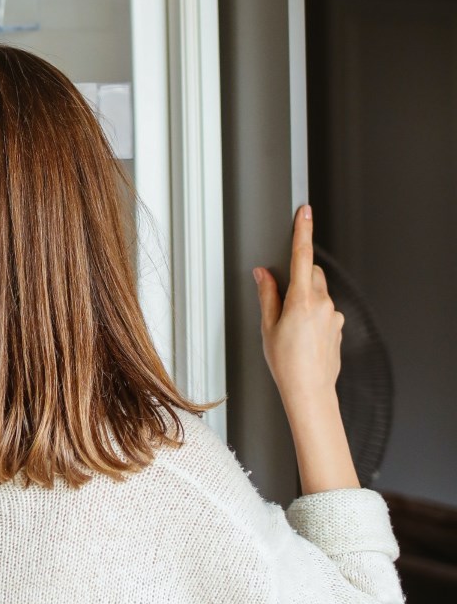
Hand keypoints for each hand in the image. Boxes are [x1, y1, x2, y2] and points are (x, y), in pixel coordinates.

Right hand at [253, 205, 344, 419]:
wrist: (310, 391)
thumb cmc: (287, 364)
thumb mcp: (268, 327)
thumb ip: (267, 295)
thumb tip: (264, 274)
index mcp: (302, 300)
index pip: (302, 256)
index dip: (303, 231)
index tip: (305, 212)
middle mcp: (323, 304)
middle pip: (313, 274)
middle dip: (299, 276)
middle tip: (281, 299)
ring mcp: (334, 315)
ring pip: (319, 292)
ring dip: (306, 299)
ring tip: (291, 327)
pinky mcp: (339, 326)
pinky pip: (325, 310)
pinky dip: (313, 315)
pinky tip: (302, 336)